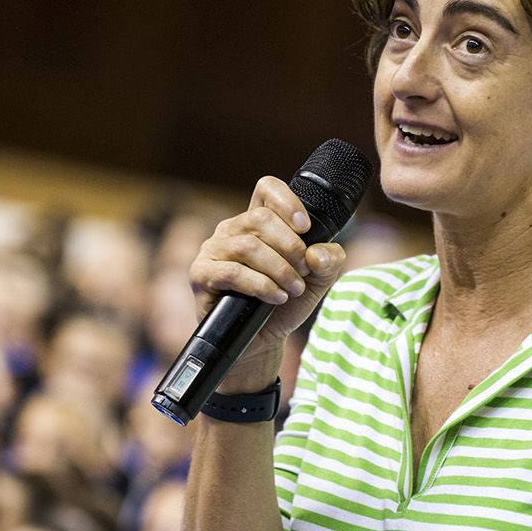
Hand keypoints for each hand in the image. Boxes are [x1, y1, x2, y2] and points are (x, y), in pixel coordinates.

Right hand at [189, 176, 347, 388]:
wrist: (262, 341)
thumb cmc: (286, 302)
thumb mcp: (318, 280)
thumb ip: (329, 260)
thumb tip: (316, 252)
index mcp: (258, 221)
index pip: (267, 189)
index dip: (287, 202)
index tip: (305, 227)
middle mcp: (232, 229)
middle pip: (261, 217)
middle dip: (290, 247)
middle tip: (303, 272)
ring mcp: (213, 249)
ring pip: (248, 245)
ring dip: (279, 269)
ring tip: (292, 290)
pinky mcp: (201, 274)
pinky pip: (232, 272)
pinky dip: (260, 285)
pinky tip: (275, 297)